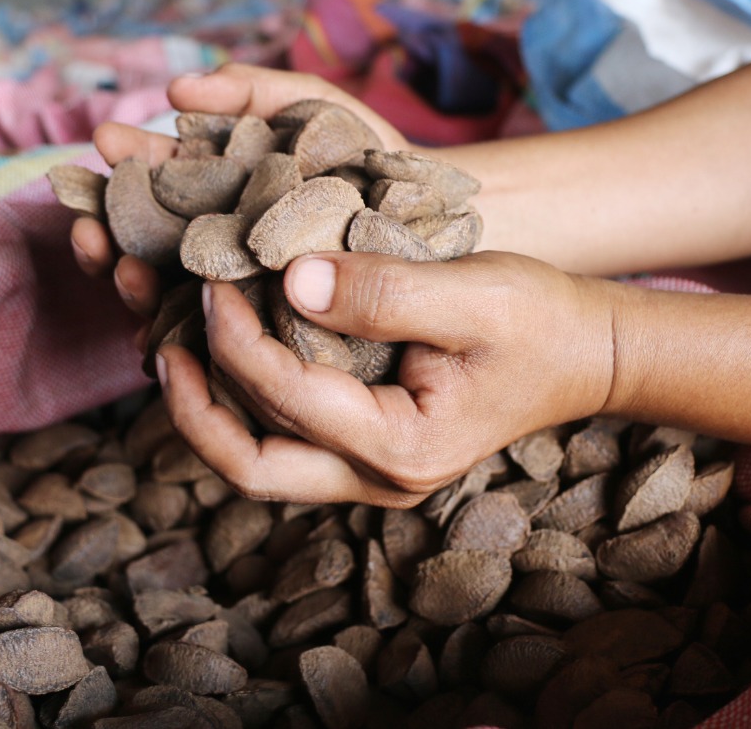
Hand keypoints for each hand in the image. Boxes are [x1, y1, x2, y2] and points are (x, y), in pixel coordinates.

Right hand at [71, 63, 413, 317]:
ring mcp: (237, 296)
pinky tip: (158, 335)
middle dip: (110, 237)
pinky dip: (182, 339)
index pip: (151, 189)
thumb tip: (177, 88)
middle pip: (145, 248)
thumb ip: (249, 92)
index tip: (101, 149)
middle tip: (88, 227)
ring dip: (133, 286)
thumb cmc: (369, 156)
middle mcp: (215, 248)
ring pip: (166, 299)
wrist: (432, 212)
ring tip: (122, 269)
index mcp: (216, 195)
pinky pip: (212, 347)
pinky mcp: (266, 338)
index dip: (122, 171)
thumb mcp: (310, 108)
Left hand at [155, 251, 621, 505]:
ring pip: (261, 456)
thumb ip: (382, 291)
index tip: (211, 274)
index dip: (234, 337)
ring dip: (210, 401)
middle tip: (161, 338)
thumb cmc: (542, 322)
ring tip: (174, 335)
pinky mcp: (368, 443)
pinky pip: (285, 433)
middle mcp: (379, 477)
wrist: (589, 352)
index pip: (287, 397)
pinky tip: (228, 341)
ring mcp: (372, 469)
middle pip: (251, 465)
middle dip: (193, 404)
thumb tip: (287, 276)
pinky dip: (246, 392)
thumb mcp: (473, 295)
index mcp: (403, 448)